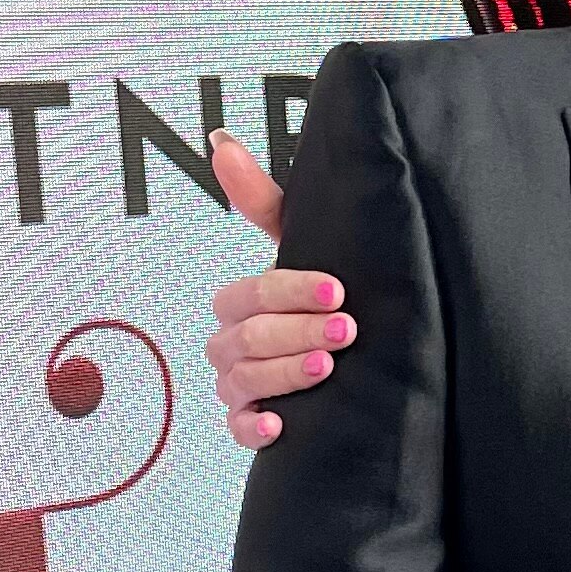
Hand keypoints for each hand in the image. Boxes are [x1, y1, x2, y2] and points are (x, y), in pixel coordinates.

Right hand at [206, 132, 351, 446]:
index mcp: (239, 304)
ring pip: (242, 381)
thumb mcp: (298, 247)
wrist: (350, 360)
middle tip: (346, 329)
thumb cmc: (319, 299)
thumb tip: (220, 140)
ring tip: (328, 365)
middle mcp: (230, 345)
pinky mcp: (251, 424)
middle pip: (245, 339)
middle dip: (296, 332)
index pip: (250, 295)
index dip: (290, 291)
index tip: (337, 291)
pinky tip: (279, 426)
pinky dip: (253, 429)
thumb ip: (262, 200)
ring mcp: (238, 387)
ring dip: (284, 374)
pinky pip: (237, 431)